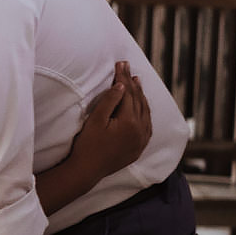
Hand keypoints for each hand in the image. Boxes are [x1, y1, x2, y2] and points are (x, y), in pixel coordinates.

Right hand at [70, 61, 151, 179]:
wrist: (87, 170)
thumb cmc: (87, 145)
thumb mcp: (95, 120)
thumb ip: (110, 101)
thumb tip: (122, 84)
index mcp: (130, 122)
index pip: (128, 93)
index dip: (123, 77)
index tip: (120, 63)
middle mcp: (140, 130)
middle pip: (138, 100)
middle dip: (132, 83)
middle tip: (127, 67)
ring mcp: (142, 139)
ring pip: (146, 112)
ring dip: (141, 96)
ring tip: (136, 82)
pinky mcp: (139, 147)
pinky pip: (147, 125)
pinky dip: (145, 112)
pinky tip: (142, 106)